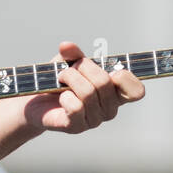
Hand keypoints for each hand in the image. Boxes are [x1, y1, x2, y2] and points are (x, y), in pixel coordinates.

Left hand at [24, 42, 144, 134]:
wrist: (36, 101)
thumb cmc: (58, 81)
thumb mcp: (67, 62)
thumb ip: (72, 54)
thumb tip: (67, 46)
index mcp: (115, 92)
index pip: (136, 91)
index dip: (126, 77)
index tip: (111, 69)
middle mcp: (109, 109)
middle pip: (104, 82)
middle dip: (82, 67)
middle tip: (68, 68)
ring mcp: (94, 120)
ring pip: (88, 93)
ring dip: (69, 78)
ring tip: (61, 78)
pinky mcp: (76, 127)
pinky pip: (75, 107)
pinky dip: (64, 96)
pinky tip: (60, 96)